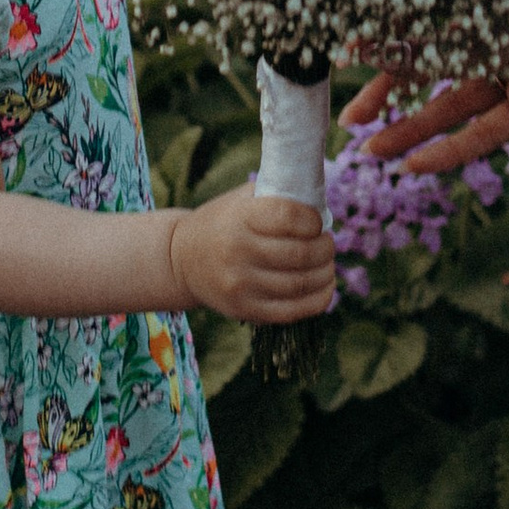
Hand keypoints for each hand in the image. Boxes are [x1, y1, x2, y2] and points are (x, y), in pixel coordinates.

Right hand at [172, 187, 337, 326]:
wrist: (181, 259)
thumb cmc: (223, 223)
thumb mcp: (243, 199)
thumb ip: (279, 198)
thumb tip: (322, 207)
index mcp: (240, 218)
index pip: (289, 217)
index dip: (312, 220)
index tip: (316, 222)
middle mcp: (238, 252)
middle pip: (301, 253)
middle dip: (325, 248)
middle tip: (327, 243)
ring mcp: (240, 285)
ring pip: (301, 283)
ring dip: (325, 273)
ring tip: (327, 264)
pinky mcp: (245, 310)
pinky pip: (292, 311)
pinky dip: (317, 299)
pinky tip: (325, 287)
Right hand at [346, 0, 508, 175]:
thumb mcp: (482, 31)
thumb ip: (423, 44)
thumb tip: (362, 46)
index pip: (412, 17)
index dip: (376, 42)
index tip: (338, 64)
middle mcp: (492, 29)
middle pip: (428, 65)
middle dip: (387, 95)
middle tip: (349, 124)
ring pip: (452, 103)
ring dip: (412, 129)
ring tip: (371, 155)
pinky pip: (485, 130)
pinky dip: (453, 148)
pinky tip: (417, 168)